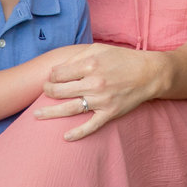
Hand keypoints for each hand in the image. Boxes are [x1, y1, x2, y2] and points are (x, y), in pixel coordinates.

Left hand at [33, 43, 163, 140]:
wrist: (149, 73)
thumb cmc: (123, 59)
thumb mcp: (100, 49)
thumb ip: (78, 57)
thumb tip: (57, 70)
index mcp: (90, 65)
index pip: (58, 74)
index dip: (51, 76)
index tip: (52, 78)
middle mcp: (93, 83)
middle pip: (59, 91)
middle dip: (47, 92)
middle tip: (45, 92)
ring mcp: (101, 100)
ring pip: (69, 109)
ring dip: (50, 113)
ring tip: (36, 115)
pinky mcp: (110, 113)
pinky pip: (90, 126)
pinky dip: (77, 134)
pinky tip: (65, 137)